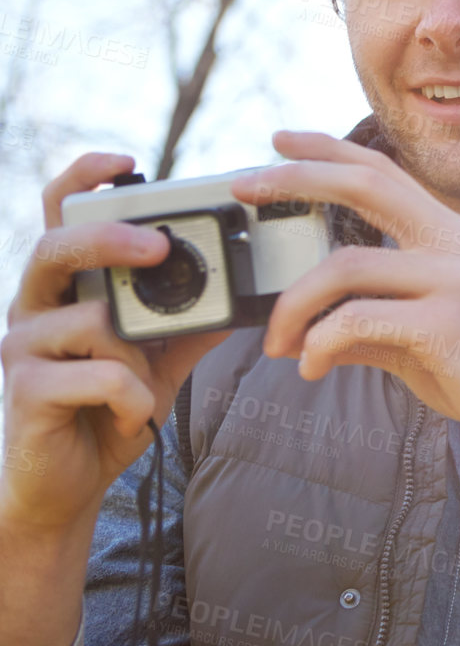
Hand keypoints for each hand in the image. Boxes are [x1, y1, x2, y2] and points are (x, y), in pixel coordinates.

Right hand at [0, 153, 232, 533]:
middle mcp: (34, 306)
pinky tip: (130, 416)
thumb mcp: (162, 358)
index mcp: (67, 287)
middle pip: (56, 246)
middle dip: (110, 240)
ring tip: (142, 385)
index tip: (127, 161)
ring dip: (137, 357)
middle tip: (158, 246)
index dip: (84, 179)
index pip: (59, 215)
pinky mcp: (25, 390)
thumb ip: (192, 320)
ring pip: (92, 322)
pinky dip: (133, 396)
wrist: (69, 484)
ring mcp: (22, 346)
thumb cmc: (110, 409)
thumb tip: (251, 289)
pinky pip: (100, 376)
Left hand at [230, 130, 459, 458]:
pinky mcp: (447, 323)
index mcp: (448, 235)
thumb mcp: (418, 336)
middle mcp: (452, 244)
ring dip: (291, 306)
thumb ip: (367, 320)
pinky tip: (311, 368)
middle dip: (296, 179)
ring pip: (342, 266)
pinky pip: (356, 321)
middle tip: (243, 187)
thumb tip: (304, 330)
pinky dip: (319, 346)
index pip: (382, 173)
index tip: (278, 141)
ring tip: (277, 344)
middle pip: (364, 185)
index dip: (327, 151)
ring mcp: (453, 279)